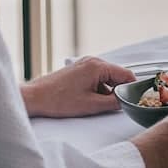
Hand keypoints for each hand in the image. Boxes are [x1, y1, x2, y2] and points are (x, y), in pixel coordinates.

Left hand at [21, 56, 136, 117]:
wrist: (33, 98)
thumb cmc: (57, 100)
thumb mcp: (91, 105)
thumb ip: (114, 102)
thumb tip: (127, 101)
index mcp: (98, 66)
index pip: (127, 75)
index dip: (132, 89)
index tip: (134, 100)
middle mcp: (92, 61)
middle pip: (117, 75)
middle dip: (119, 90)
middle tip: (117, 106)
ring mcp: (84, 64)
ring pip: (107, 78)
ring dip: (108, 91)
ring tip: (98, 104)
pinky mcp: (78, 70)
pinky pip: (97, 78)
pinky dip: (98, 89)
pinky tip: (90, 100)